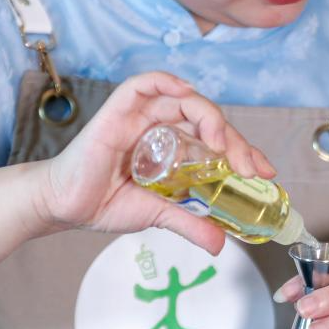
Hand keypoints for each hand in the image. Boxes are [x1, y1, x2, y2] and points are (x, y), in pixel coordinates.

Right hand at [37, 71, 274, 254]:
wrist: (63, 206)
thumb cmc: (104, 202)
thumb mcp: (158, 214)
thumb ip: (190, 225)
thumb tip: (221, 246)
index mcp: (175, 146)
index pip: (217, 140)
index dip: (244, 150)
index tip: (265, 171)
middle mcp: (162, 127)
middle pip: (208, 120)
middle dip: (234, 140)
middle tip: (247, 166)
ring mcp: (141, 117)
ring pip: (185, 101)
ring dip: (211, 117)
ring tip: (221, 145)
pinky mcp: (118, 111)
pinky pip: (144, 84)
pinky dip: (168, 82)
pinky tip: (186, 93)